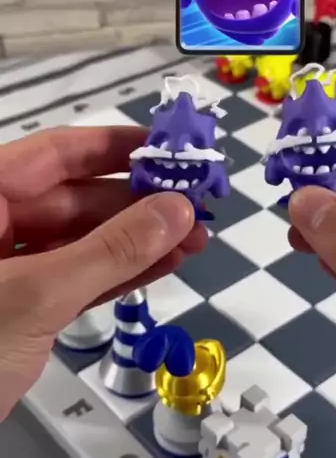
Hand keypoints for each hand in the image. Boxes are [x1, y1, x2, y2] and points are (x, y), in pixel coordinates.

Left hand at [0, 126, 206, 421]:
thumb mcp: (36, 294)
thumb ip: (110, 251)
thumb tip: (176, 210)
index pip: (54, 154)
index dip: (113, 147)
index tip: (167, 149)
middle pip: (75, 199)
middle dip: (138, 204)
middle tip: (197, 203)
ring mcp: (10, 271)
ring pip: (83, 243)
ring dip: (139, 242)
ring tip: (195, 238)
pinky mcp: (24, 310)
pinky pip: (79, 280)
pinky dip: (120, 275)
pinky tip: (164, 264)